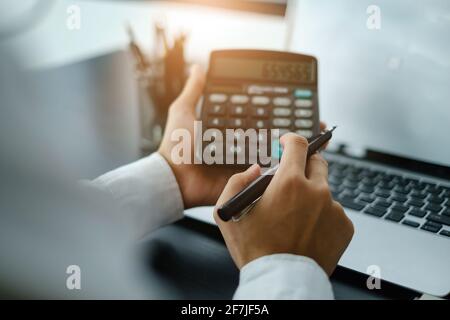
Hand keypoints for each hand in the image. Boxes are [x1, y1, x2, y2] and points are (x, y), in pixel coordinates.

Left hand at [159, 65, 327, 208]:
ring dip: (293, 147)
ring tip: (311, 139)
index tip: (293, 103)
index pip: (256, 116)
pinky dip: (284, 168)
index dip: (273, 110)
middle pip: (270, 134)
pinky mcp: (246, 178)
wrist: (174, 178)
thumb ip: (194, 91)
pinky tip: (301, 159)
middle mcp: (239, 144)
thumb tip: (198, 67)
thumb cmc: (177, 146)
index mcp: (230, 129)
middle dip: (291, 128)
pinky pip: (267, 173)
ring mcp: (244, 161)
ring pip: (273, 153)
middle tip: (311, 121)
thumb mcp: (184, 112)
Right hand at [214, 133, 353, 274]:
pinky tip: (307, 230)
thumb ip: (237, 182)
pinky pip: (333, 211)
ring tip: (296, 217)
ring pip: (324, 190)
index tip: (287, 143)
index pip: (299, 144)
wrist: (281, 280)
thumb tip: (256, 170)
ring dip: (312, 194)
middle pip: (317, 162)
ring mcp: (334, 209)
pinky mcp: (344, 226)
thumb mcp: (227, 212)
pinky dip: (322, 215)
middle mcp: (317, 191)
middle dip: (304, 165)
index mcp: (290, 182)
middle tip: (292, 179)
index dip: (291, 140)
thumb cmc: (254, 249)